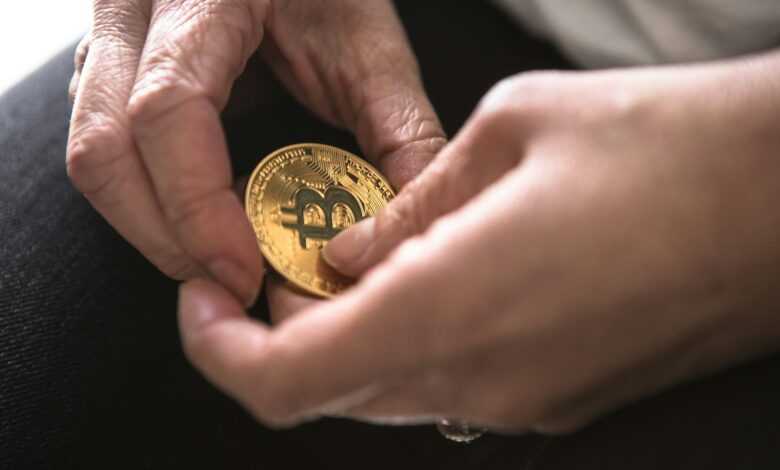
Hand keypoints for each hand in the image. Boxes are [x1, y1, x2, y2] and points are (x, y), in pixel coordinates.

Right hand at [67, 0, 444, 304]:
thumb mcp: (370, 47)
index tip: (242, 270)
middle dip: (164, 236)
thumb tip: (407, 229)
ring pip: (89, 152)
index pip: (167, 109)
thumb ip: (400, 131)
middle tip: (228, 284)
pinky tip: (194, 218)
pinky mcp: (108, 64)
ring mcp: (108, 35)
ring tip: (212, 262)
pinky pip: (99, 142)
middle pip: (104, 146)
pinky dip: (142, 197)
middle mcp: (133, 8)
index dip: (197, 206)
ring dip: (146, 224)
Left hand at [177, 53, 779, 431]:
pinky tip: (436, 274)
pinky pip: (448, 385)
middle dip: (284, 328)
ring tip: (362, 254)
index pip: (284, 382)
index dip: (218, 348)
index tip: (204, 297)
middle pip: (328, 389)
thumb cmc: (664, 144)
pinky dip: (408, 340)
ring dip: (347, 334)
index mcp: (451, 307)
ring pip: (386, 390)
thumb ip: (408, 207)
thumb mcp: (508, 130)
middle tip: (292, 252)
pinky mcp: (559, 397)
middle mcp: (481, 379)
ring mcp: (524, 400)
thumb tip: (346, 252)